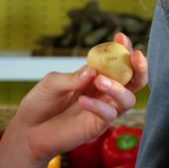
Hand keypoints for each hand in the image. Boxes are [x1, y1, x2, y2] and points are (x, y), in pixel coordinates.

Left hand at [10, 32, 147, 162]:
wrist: (28, 130)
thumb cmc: (41, 103)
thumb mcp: (52, 83)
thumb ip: (73, 77)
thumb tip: (92, 71)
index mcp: (95, 75)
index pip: (116, 61)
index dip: (123, 49)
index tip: (121, 37)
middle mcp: (103, 92)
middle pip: (134, 81)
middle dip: (140, 68)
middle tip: (136, 56)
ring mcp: (103, 109)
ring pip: (128, 99)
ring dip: (118, 87)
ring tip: (100, 80)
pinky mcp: (97, 126)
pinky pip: (109, 115)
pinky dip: (99, 106)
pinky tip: (83, 101)